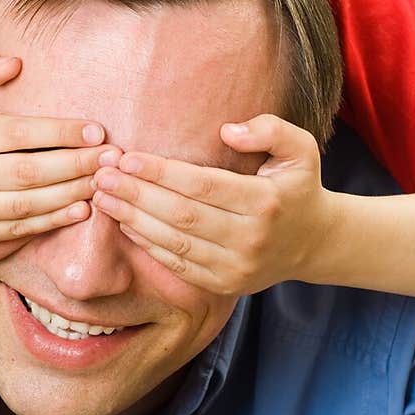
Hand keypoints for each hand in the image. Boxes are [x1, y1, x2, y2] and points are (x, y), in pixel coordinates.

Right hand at [0, 46, 119, 244]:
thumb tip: (14, 63)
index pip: (19, 133)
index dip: (61, 132)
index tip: (96, 130)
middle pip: (30, 172)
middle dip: (77, 164)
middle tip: (111, 157)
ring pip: (29, 204)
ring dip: (72, 193)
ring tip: (103, 181)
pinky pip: (19, 230)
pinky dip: (53, 221)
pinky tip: (81, 208)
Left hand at [91, 114, 336, 294]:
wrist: (313, 242)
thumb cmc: (297, 187)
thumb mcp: (301, 149)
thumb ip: (271, 129)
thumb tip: (227, 131)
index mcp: (265, 202)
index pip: (203, 185)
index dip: (161, 173)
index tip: (127, 158)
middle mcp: (250, 238)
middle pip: (181, 216)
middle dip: (136, 195)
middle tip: (101, 177)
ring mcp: (236, 267)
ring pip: (174, 243)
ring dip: (133, 219)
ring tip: (102, 198)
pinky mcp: (223, 284)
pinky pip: (177, 264)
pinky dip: (147, 244)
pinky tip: (124, 222)